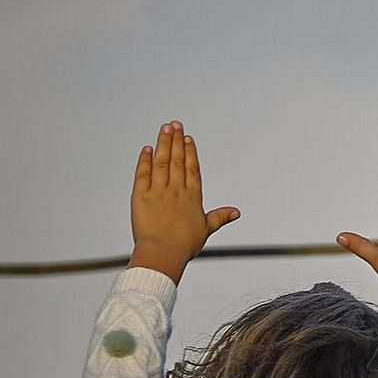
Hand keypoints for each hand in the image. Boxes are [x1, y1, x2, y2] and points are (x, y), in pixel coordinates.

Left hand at [128, 121, 239, 283]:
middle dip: (176, 140)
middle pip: (177, 160)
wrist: (163, 253)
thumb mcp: (205, 230)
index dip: (190, 152)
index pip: (192, 168)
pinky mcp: (141, 195)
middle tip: (175, 124)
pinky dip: (144, 160)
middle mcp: (176, 190)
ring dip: (163, 144)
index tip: (188, 138)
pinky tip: (147, 149)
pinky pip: (143, 173)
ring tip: (165, 129)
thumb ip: (219, 217)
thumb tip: (235, 213)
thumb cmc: (183, 245)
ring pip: (161, 161)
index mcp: (192, 197)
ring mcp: (158, 191)